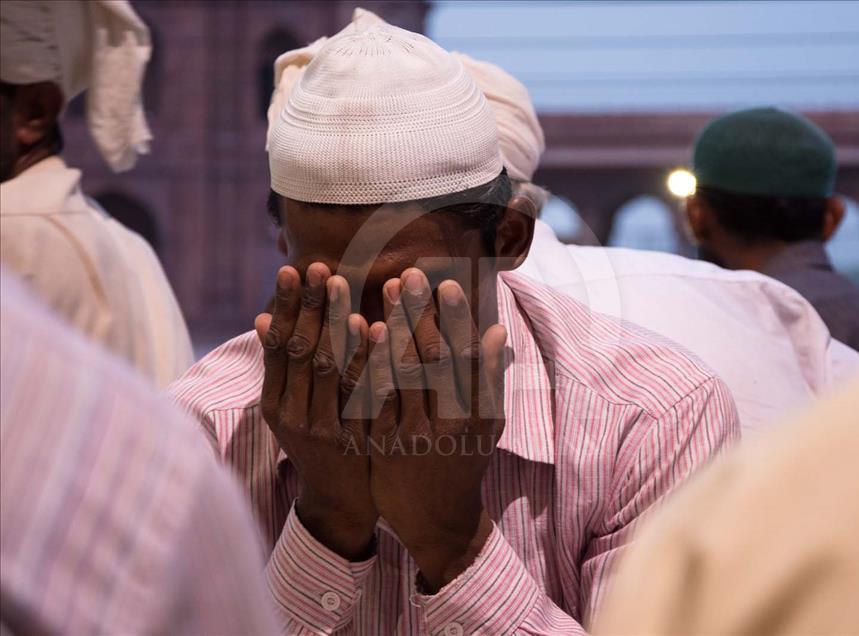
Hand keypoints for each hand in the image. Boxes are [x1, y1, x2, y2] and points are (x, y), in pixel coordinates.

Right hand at [257, 264, 376, 559]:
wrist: (340, 501)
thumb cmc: (317, 443)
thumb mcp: (288, 410)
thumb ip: (281, 368)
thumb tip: (263, 317)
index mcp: (275, 405)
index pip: (277, 348)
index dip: (285, 308)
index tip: (291, 270)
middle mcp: (295, 417)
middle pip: (302, 353)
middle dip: (310, 307)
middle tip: (319, 267)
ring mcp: (327, 429)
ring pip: (330, 370)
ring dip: (336, 324)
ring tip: (342, 286)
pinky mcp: (359, 440)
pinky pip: (365, 393)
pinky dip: (371, 359)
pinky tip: (380, 329)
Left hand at [367, 268, 506, 591]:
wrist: (437, 519)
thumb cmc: (463, 461)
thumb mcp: (487, 425)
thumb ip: (489, 380)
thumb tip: (497, 331)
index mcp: (476, 416)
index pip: (467, 359)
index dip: (456, 321)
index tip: (448, 285)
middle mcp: (447, 425)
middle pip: (433, 360)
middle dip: (422, 314)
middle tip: (411, 274)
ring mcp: (412, 436)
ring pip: (402, 375)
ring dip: (393, 328)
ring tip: (386, 289)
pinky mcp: (382, 445)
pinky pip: (373, 399)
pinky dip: (367, 363)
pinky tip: (360, 332)